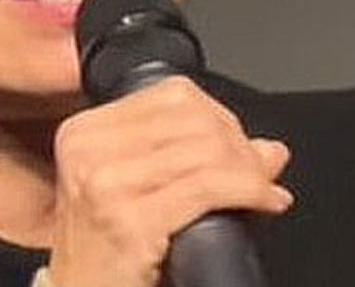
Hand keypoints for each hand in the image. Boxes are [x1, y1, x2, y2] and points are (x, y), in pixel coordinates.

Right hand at [47, 76, 292, 286]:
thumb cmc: (107, 258)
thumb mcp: (141, 195)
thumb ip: (199, 162)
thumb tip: (269, 150)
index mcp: (85, 132)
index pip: (173, 95)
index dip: (221, 118)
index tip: (240, 148)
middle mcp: (89, 149)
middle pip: (195, 120)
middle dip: (240, 147)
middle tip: (260, 175)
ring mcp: (106, 183)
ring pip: (207, 151)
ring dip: (250, 172)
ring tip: (264, 192)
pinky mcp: (130, 219)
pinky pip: (210, 187)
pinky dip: (250, 191)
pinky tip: (266, 202)